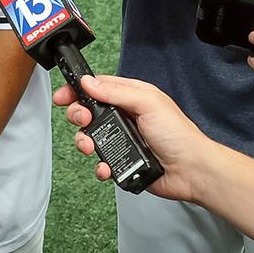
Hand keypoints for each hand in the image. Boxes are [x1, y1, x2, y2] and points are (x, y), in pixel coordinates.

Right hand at [52, 73, 216, 203]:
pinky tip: (106, 167)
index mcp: (131, 97)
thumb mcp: (148, 102)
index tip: (63, 96)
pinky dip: (100, 166)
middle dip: (79, 116)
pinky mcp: (123, 162)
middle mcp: (125, 117)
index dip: (78, 90)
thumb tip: (89, 82)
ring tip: (91, 147)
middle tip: (83, 121)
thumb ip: (117, 91)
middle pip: (89, 112)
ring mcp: (123, 140)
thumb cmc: (178, 134)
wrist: (191, 170)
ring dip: (85, 142)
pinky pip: (101, 163)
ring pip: (90, 138)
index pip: (98, 88)